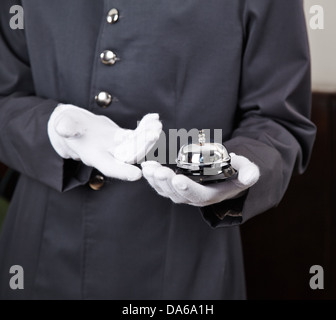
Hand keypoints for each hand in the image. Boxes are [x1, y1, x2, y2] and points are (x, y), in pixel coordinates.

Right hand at [48, 104, 161, 180]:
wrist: (76, 127)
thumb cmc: (68, 126)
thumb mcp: (65, 125)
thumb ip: (66, 127)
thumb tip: (64, 129)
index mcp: (95, 156)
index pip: (109, 167)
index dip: (122, 171)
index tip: (137, 175)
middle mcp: (110, 155)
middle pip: (129, 156)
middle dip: (143, 146)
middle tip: (154, 135)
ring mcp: (119, 147)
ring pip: (138, 145)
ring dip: (149, 136)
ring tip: (157, 125)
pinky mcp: (125, 139)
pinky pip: (139, 135)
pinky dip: (146, 127)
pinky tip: (153, 118)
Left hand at [141, 153, 259, 205]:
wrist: (226, 176)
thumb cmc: (236, 172)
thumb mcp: (246, 171)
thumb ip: (249, 172)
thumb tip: (250, 176)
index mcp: (211, 195)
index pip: (198, 196)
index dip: (188, 189)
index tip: (178, 179)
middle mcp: (194, 198)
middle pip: (177, 194)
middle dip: (166, 182)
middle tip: (158, 171)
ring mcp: (183, 193)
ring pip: (166, 190)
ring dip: (156, 180)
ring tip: (148, 168)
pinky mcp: (175, 186)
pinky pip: (161, 185)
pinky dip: (153, 177)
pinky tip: (146, 167)